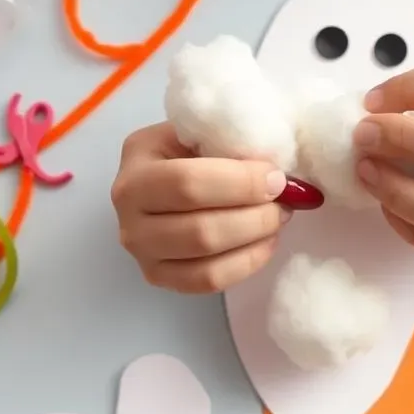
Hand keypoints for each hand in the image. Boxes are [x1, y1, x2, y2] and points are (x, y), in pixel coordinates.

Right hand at [110, 122, 290, 292]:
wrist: (169, 177)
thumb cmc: (190, 149)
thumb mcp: (201, 132)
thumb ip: (231, 143)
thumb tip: (280, 175)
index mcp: (136, 167)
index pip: (188, 184)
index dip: (241, 184)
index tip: (276, 178)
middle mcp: (128, 215)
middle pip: (201, 231)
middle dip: (255, 217)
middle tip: (285, 203)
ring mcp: (142, 252)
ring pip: (207, 261)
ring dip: (254, 241)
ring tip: (278, 220)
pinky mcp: (160, 278)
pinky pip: (209, 281)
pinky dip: (246, 264)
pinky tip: (264, 243)